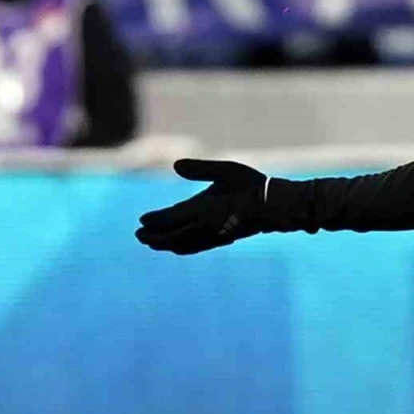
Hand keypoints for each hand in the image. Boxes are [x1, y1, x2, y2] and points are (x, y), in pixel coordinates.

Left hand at [136, 159, 268, 254]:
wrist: (274, 207)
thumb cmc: (251, 185)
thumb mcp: (226, 170)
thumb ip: (200, 169)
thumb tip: (175, 165)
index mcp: (203, 208)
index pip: (170, 218)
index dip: (154, 221)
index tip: (141, 221)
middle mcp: (204, 226)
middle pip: (171, 237)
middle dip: (153, 238)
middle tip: (139, 236)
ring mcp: (213, 236)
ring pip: (182, 245)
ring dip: (165, 245)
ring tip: (152, 243)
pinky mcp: (221, 240)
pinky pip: (195, 248)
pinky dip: (181, 248)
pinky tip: (178, 246)